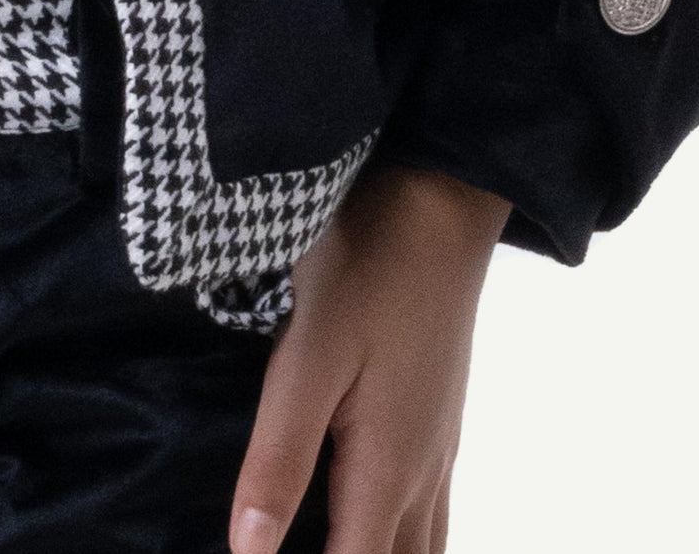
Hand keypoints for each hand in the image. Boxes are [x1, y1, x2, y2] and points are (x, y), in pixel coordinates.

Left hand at [228, 161, 511, 553]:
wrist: (441, 203)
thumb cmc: (370, 269)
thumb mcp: (309, 356)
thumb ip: (280, 457)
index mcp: (385, 467)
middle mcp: (423, 469)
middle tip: (291, 550)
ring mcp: (440, 440)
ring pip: (426, 545)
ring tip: (335, 545)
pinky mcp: (441, 411)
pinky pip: (434, 506)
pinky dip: (407, 538)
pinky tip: (374, 517)